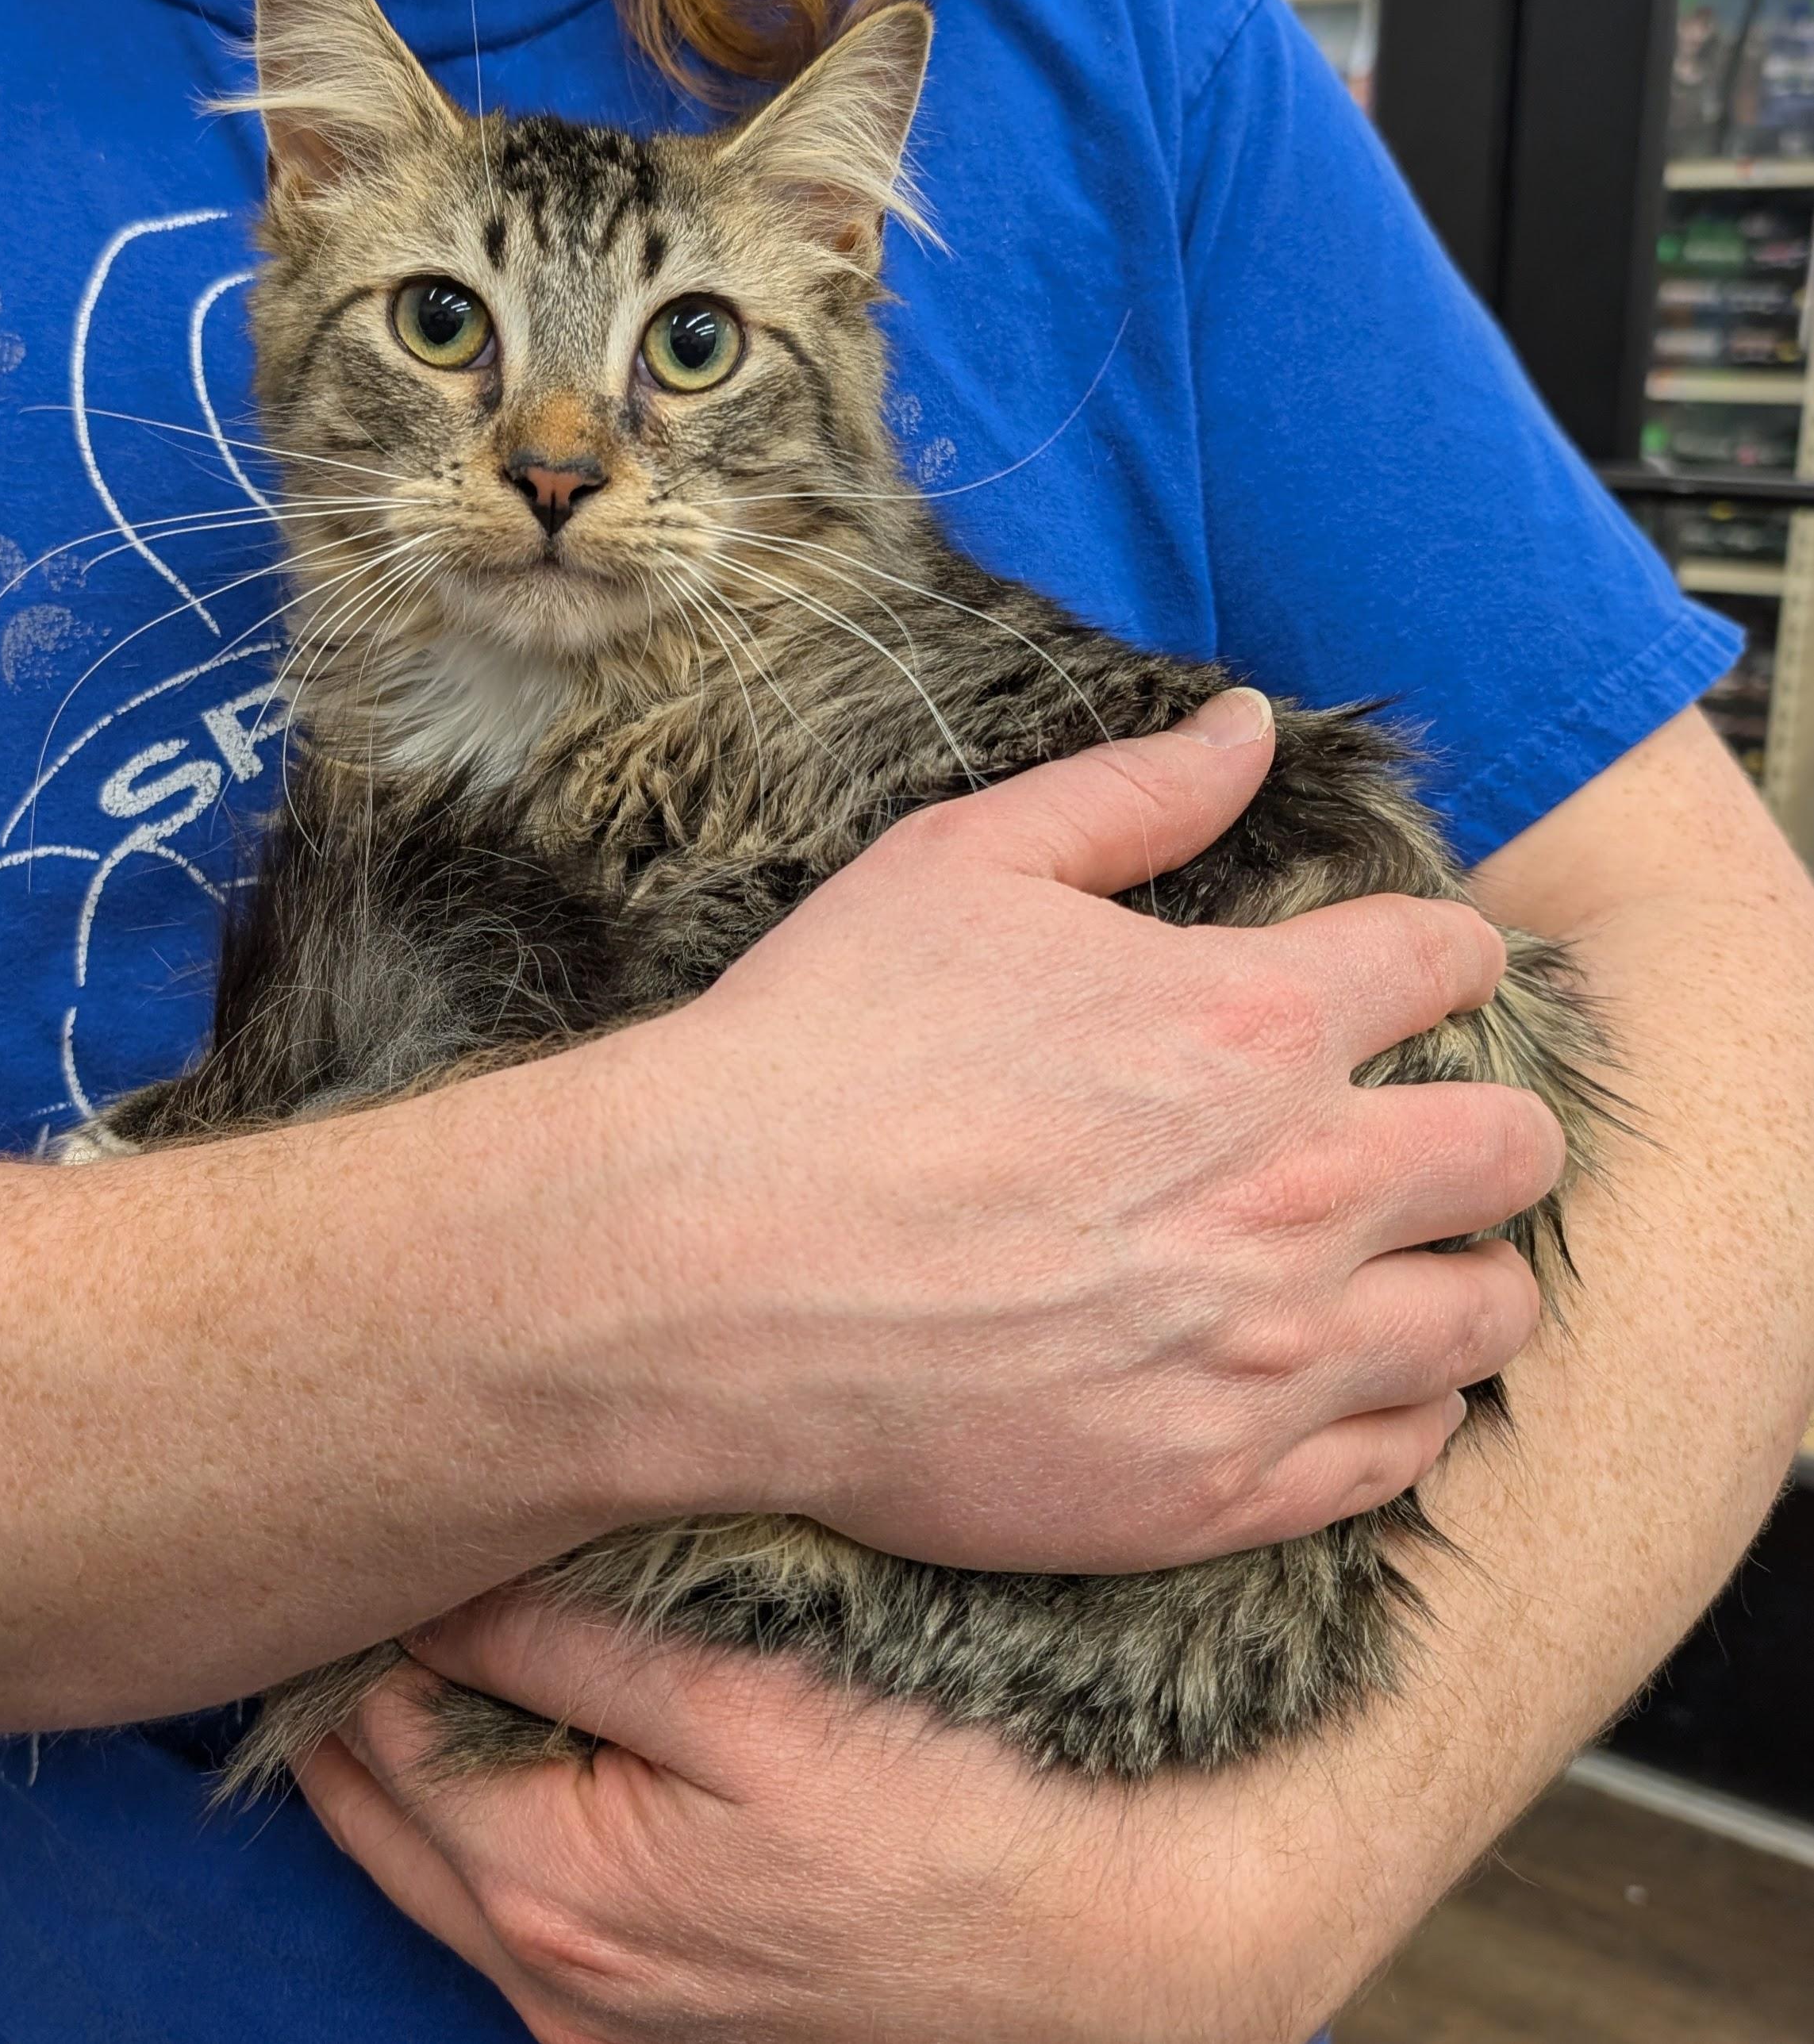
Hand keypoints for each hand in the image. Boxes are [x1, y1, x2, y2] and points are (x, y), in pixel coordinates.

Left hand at [300, 1594, 1125, 2043]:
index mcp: (552, 1895)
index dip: (366, 1618)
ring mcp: (599, 2016)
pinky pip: (513, 1906)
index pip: (378, 1732)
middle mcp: (548, 1979)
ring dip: (415, 1749)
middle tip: (371, 1559)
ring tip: (431, 1620)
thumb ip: (579, 1647)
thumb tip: (439, 1584)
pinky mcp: (653, 2021)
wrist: (1107, 1956)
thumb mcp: (757, 1707)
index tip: (369, 1519)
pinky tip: (521, 1725)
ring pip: (438, 1859)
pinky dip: (485, 1811)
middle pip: (383, 1809)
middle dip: (363, 1687)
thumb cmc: (948, 1817)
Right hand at [595, 687, 1561, 1573]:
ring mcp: (1268, 1352)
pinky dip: (1397, 1409)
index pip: (1449, 962)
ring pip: (1489, 1313)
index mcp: (1250, 1019)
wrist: (698, 1274)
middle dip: (1483, 1122)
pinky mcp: (1216, 1486)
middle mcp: (1297, 1187)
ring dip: (1460, 1271)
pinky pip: (1403, 1457)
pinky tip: (1335, 1380)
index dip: (1441, 957)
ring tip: (1393, 1267)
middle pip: (1514, 1147)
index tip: (1410, 979)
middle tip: (1415, 1132)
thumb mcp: (958, 867)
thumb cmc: (819, 1057)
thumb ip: (1129, 794)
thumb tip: (1252, 726)